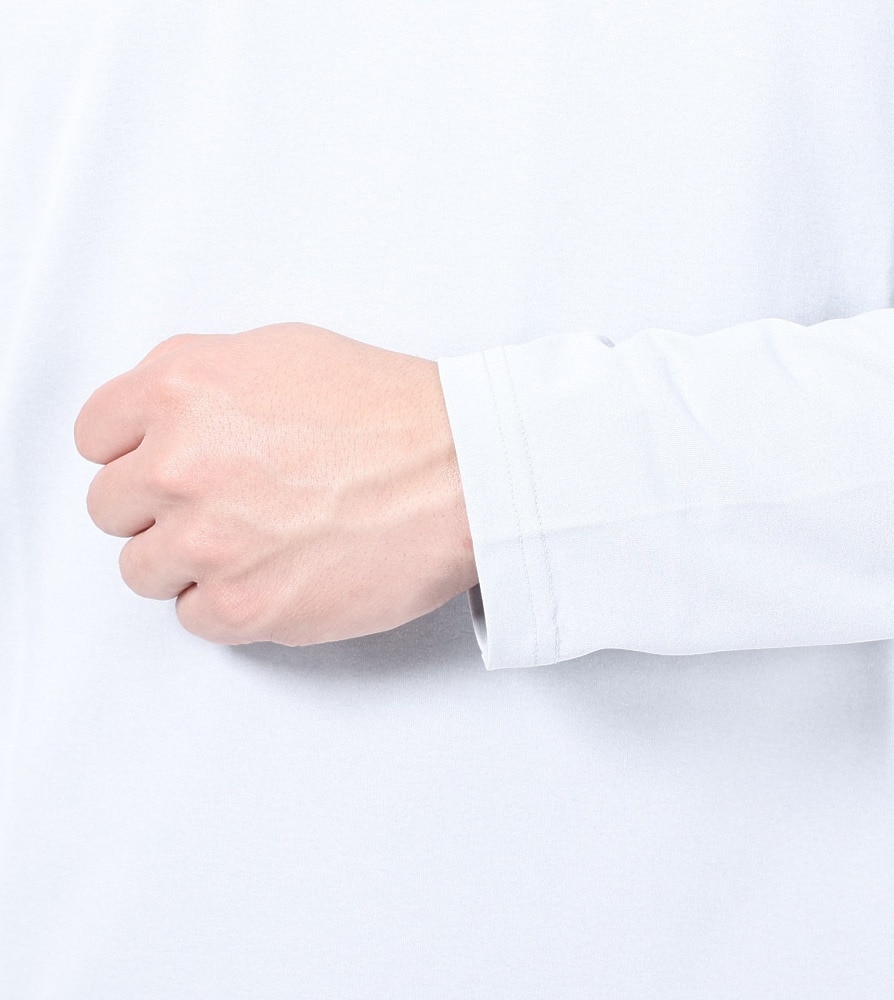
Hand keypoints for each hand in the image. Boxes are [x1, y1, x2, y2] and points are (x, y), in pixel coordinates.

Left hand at [74, 323, 477, 645]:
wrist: (463, 473)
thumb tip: (164, 422)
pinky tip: (274, 574)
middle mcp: (178, 464)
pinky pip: (192, 617)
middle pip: (112, 508)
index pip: (95, 435)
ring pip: (144, 569)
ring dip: (188, 561)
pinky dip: (227, 602)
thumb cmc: (392, 414)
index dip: (131, 452)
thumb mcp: (282, 353)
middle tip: (219, 506)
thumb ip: (201, 384)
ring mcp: (206, 541)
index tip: (156, 466)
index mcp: (180, 388)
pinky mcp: (242, 607)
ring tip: (252, 544)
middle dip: (158, 508)